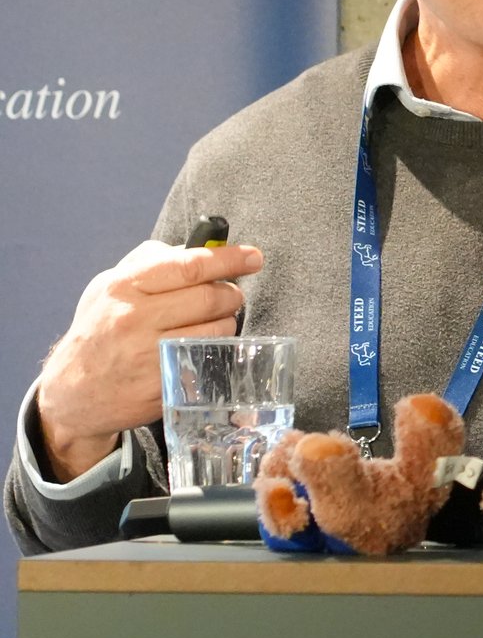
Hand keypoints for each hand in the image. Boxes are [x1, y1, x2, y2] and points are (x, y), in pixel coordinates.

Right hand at [33, 240, 260, 479]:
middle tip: (230, 296)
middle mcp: (135, 319)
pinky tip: (203, 346)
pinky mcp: (166, 383)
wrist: (74, 391)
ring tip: (212, 322)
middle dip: (232, 294)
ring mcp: (150, 354)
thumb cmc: (100, 330)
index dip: (229, 259)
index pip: (190, 266)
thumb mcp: (109, 288)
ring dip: (226, 323)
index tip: (253, 257)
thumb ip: (149, 261)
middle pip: (211, 297)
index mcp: (124, 287)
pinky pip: (211, 359)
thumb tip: (199, 245)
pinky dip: (217, 349)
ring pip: (218, 329)